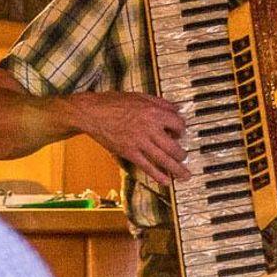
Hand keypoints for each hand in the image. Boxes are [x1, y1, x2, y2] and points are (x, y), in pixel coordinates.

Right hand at [71, 91, 187, 185]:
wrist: (92, 112)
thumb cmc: (113, 102)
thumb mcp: (140, 96)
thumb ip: (160, 102)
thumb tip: (176, 108)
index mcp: (154, 112)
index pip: (178, 124)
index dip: (181, 129)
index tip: (179, 133)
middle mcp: (150, 128)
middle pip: (174, 146)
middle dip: (182, 154)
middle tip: (184, 158)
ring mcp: (140, 142)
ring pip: (163, 159)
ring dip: (176, 169)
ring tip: (184, 175)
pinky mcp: (129, 152)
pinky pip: (146, 166)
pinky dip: (157, 175)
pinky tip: (165, 180)